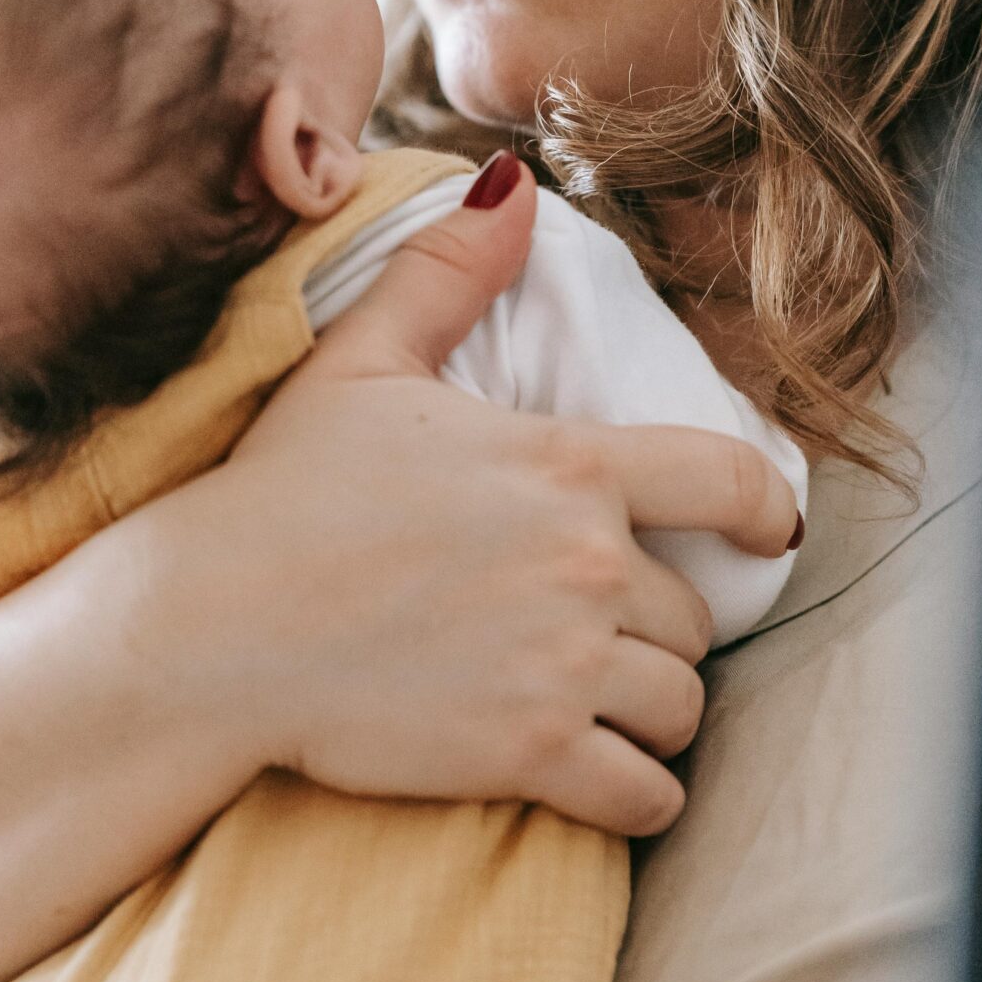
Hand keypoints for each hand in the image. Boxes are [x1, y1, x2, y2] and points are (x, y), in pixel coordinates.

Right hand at [123, 159, 800, 836]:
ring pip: (679, 706)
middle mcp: (587, 565)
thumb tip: (513, 187)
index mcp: (566, 466)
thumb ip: (450, 274)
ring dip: (654, 713)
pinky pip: (645, 793)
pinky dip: (643, 794)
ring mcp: (564, 664)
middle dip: (657, 629)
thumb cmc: (278, 493)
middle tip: (599, 637)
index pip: (725, 479)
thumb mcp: (361, 363)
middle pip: (692, 615)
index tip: (773, 535)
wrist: (208, 630)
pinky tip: (618, 784)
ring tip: (610, 712)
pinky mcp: (531, 753)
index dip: (766, 509)